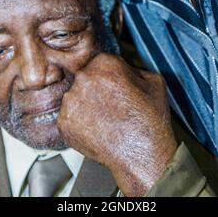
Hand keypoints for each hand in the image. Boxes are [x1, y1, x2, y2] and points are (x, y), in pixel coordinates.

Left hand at [57, 54, 176, 196]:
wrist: (142, 154)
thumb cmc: (149, 120)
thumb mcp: (153, 81)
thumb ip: (134, 67)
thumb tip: (124, 68)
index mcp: (105, 63)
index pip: (99, 62)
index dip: (107, 76)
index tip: (113, 87)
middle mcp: (84, 78)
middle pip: (85, 78)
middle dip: (95, 89)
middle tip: (110, 105)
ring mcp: (71, 100)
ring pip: (75, 98)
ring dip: (85, 106)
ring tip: (104, 120)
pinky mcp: (64, 122)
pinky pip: (69, 118)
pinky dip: (79, 124)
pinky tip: (96, 130)